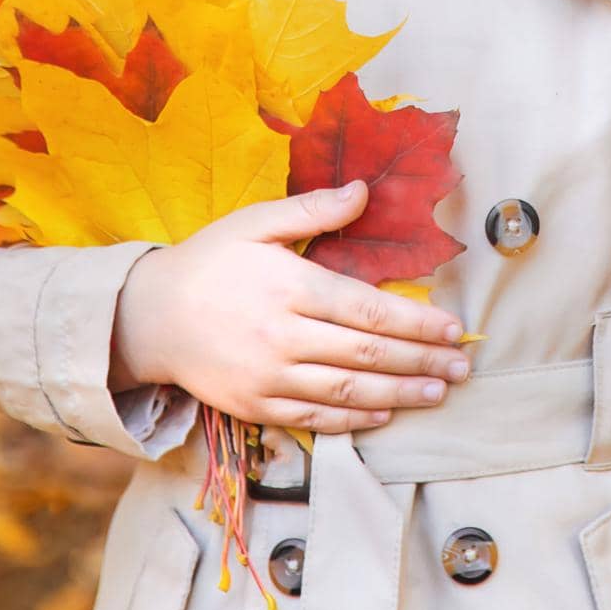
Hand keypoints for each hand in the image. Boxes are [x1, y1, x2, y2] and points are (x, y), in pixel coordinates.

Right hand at [110, 181, 472, 432]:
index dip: (417, 323)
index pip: (369, 311)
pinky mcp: (256, 406)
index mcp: (290, 286)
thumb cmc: (209, 260)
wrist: (148, 317)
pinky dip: (354, 419)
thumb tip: (365, 190)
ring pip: (348, 391)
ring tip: (438, 393)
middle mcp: (284, 336)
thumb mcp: (255, 221)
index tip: (452, 329)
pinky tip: (384, 414)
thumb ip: (313, 209)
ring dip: (400, 395)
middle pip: (368, 355)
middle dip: (422, 362)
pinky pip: (315, 419)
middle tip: (462, 368)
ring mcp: (269, 377)